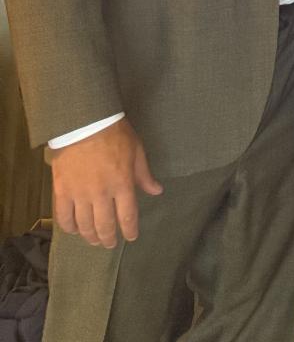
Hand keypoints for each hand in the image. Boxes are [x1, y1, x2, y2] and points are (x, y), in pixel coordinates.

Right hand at [49, 118, 162, 247]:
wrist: (84, 123)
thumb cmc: (115, 134)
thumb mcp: (136, 151)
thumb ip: (144, 175)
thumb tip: (157, 191)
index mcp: (122, 184)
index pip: (128, 216)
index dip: (130, 230)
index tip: (131, 237)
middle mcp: (102, 194)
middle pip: (105, 225)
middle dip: (109, 238)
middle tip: (111, 244)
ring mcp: (80, 194)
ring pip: (85, 225)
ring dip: (90, 236)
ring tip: (95, 241)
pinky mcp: (62, 192)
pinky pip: (64, 217)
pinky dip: (69, 228)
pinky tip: (74, 230)